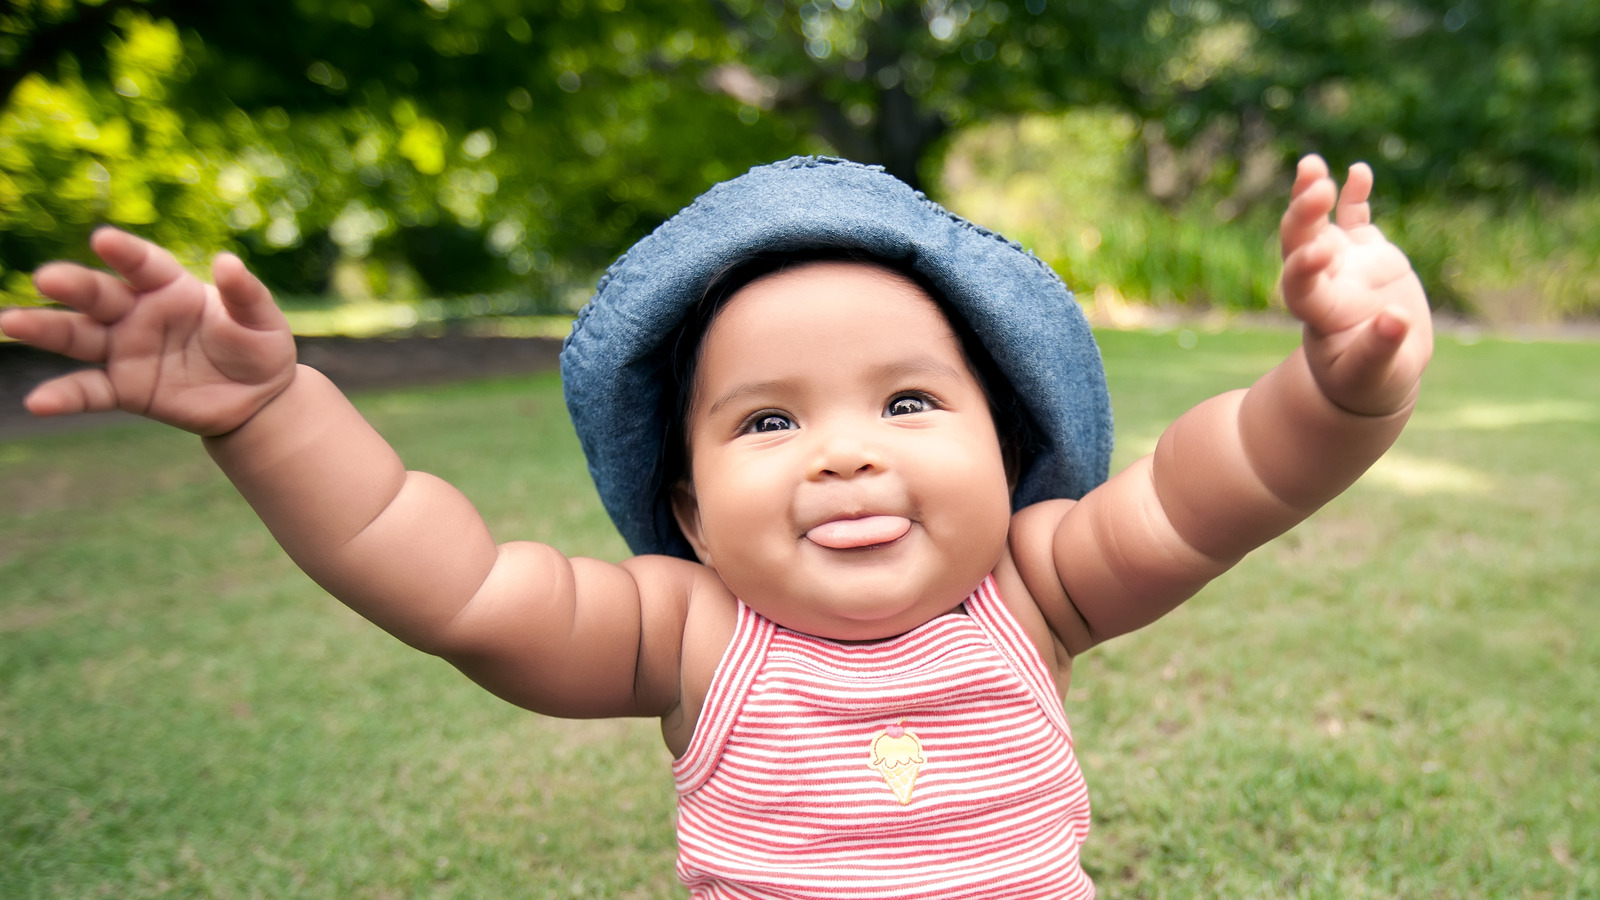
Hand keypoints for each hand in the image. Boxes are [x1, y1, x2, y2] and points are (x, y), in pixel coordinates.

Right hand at [0, 227, 296, 435]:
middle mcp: (139, 313)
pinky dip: (64, 396)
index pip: (143, 264)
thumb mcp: (263, 322)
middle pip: (99, 295)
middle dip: (73, 285)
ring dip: (45, 329)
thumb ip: (246, 294)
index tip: (103, 239)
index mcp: (171, 287)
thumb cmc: (259, 348)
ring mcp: (125, 350)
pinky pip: (89, 391)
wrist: (257, 400)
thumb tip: (227, 263)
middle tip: (47, 277)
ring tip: (11, 323)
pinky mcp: (124, 388)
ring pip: (79, 337)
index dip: (125, 252)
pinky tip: (38, 403)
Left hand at [1279, 155, 1433, 416]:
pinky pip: (1355, 218)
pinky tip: (1359, 170)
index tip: (1315, 252)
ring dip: (1312, 194)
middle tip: (1315, 188)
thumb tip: (1395, 319)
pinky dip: (1355, 195)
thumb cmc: (1369, 381)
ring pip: (1318, 223)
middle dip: (1302, 215)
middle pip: (1299, 242)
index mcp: (1319, 313)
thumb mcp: (1373, 374)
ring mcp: (1342, 262)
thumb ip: (1380, 348)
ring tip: (1311, 164)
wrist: (1377, 370)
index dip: (1302, 267)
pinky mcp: (1366, 252)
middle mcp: (1323, 281)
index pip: (1299, 285)